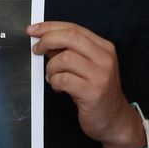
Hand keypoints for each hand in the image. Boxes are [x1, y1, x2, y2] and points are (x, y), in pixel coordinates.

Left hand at [27, 21, 139, 147]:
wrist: (115, 120)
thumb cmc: (97, 92)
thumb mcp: (88, 67)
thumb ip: (70, 52)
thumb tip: (46, 41)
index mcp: (104, 48)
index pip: (74, 28)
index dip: (50, 27)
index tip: (33, 29)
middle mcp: (105, 58)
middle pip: (70, 37)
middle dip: (47, 40)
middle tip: (36, 50)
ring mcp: (100, 75)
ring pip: (65, 59)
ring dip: (51, 68)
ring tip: (52, 77)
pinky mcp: (92, 92)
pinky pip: (63, 79)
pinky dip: (54, 82)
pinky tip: (58, 87)